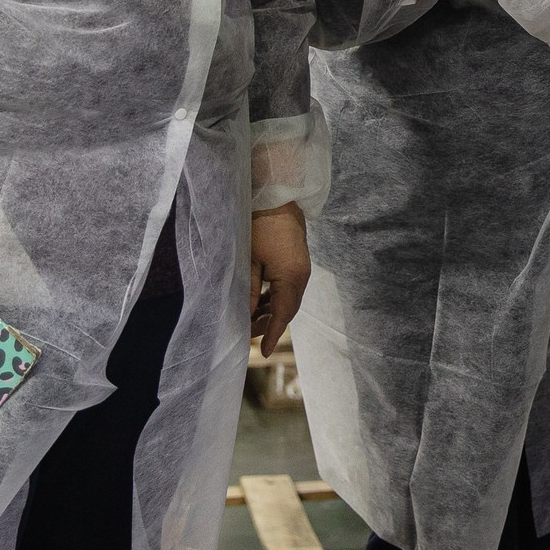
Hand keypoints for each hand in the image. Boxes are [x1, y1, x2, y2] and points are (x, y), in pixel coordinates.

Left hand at [248, 202, 309, 355]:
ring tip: (252, 321)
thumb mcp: (249, 261)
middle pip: (288, 309)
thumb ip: (250, 291)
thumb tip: (247, 316)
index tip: (265, 351)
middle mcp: (301, 276)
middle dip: (271, 325)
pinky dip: (276, 299)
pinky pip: (289, 288)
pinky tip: (261, 302)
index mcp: (291, 277)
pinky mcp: (298, 262)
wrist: (277, 198)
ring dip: (272, 312)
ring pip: (289, 300)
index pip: (283, 314)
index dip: (273, 334)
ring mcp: (302, 269)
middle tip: (250, 335)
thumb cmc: (260, 226)